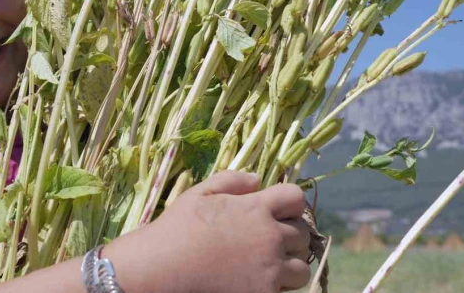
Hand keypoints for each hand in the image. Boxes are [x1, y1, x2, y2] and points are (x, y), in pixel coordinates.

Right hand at [107, 170, 311, 292]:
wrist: (160, 269)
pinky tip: (256, 281)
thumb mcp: (200, 193)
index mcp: (256, 208)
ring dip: (290, 264)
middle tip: (270, 240)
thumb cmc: (177, 229)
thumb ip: (231, 181)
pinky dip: (277, 287)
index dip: (289, 203)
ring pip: (301, 268)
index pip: (295, 198)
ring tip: (269, 265)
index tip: (278, 211)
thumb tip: (258, 181)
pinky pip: (286, 291)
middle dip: (290, 234)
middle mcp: (269, 237)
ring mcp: (269, 270)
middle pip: (303, 233)